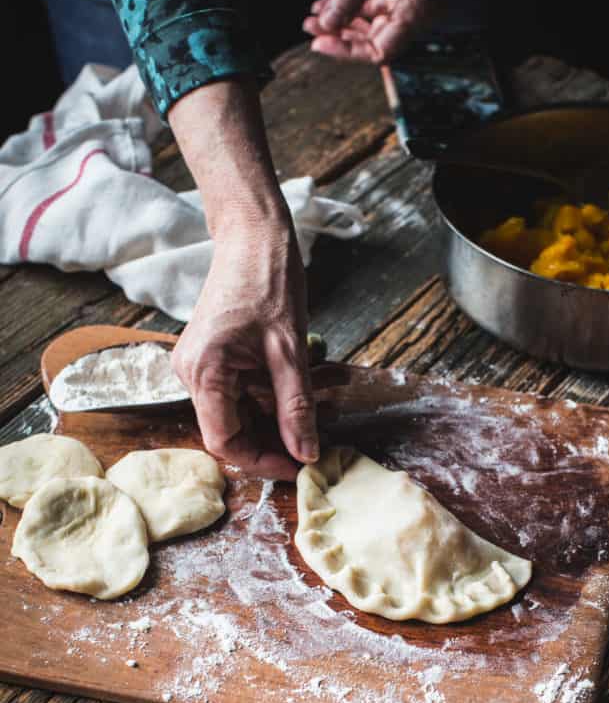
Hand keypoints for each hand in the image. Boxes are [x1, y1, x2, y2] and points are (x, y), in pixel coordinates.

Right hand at [172, 220, 317, 480]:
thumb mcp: (290, 352)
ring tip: (323, 403)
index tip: (299, 465)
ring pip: (241, 411)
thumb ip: (296, 407)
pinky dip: (273, 396)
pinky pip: (241, 391)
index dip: (262, 461)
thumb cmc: (269, 282)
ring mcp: (200, 365)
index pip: (224, 441)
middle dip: (275, 438)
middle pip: (231, 430)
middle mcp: (191, 373)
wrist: (253, 237)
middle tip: (317, 440)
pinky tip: (307, 386)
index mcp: (203, 372)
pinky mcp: (213, 358)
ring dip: (279, 415)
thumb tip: (307, 453)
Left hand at [303, 0, 430, 62]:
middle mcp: (415, 12)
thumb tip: (327, 23)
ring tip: (317, 9)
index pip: (380, 51)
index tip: (319, 42)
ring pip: (372, 23)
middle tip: (310, 24)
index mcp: (417, 12)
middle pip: (374, 40)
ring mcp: (410, 0)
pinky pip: (376, 4)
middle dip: (340, 33)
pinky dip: (354, 3)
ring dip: (343, 19)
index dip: (348, 52)